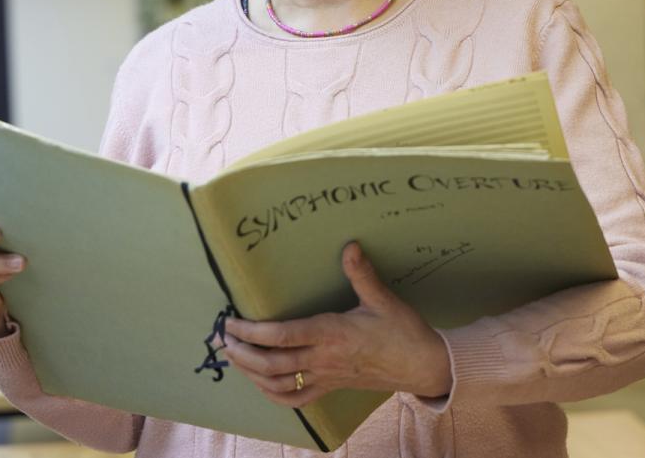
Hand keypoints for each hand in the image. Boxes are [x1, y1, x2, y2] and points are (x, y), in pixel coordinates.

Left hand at [219, 241, 452, 407]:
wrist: (423, 366)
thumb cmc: (403, 332)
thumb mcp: (382, 299)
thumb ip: (361, 273)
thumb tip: (350, 246)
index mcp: (331, 334)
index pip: (281, 336)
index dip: (250, 331)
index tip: (231, 322)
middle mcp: (323, 359)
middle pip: (270, 363)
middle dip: (241, 352)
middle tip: (222, 338)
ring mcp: (326, 377)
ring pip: (277, 384)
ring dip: (250, 373)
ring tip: (233, 357)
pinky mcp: (331, 388)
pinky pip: (295, 399)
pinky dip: (272, 394)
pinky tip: (261, 383)